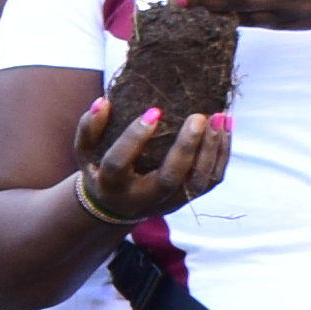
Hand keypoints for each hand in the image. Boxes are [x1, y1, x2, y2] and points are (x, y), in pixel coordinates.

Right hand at [67, 92, 232, 227]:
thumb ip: (89, 128)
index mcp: (113, 185)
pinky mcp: (187, 198)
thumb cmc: (101, 170)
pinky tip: (224, 127)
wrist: (118, 207)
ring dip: (212, 149)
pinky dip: (221, 153)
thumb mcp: (86, 153)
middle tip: (198, 116)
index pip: (119, 163)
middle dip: (186, 147)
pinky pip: (211, 180)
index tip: (153, 111)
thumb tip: (104, 102)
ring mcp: (169, 201)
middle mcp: (143, 198)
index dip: (134, 138)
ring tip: (219, 117)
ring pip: (197, 182)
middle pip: (169, 178)